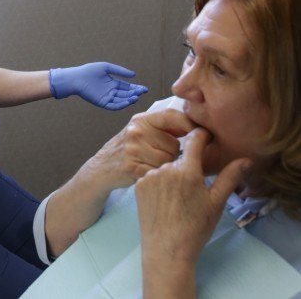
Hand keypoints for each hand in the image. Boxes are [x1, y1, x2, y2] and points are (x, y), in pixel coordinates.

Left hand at [49, 62, 147, 109]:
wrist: (77, 78)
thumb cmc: (90, 70)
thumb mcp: (106, 67)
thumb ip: (120, 71)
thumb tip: (134, 75)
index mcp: (113, 83)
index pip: (128, 87)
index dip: (136, 88)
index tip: (144, 89)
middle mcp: (112, 91)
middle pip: (126, 94)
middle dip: (135, 93)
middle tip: (142, 92)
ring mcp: (107, 98)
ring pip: (122, 100)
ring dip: (129, 100)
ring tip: (136, 97)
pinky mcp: (102, 103)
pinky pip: (113, 106)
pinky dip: (121, 105)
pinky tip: (127, 102)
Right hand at [80, 109, 195, 191]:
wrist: (101, 168)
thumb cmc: (128, 149)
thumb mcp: (141, 131)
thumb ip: (164, 128)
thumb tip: (196, 126)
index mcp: (141, 120)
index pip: (172, 116)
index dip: (190, 125)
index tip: (202, 134)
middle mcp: (136, 131)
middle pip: (174, 145)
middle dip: (173, 154)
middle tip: (159, 157)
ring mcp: (133, 149)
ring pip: (168, 161)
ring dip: (166, 168)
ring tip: (153, 166)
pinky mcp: (131, 167)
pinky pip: (158, 173)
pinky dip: (157, 177)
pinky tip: (148, 174)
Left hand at [135, 127, 250, 265]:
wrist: (166, 250)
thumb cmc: (195, 228)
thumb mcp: (216, 203)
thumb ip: (229, 177)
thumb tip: (246, 159)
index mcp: (187, 170)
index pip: (194, 140)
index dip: (201, 135)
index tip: (206, 137)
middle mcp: (166, 168)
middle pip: (180, 158)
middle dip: (188, 167)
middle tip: (193, 189)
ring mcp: (150, 175)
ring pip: (165, 168)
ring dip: (172, 176)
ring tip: (177, 199)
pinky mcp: (139, 184)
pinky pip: (152, 176)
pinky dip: (158, 183)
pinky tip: (163, 200)